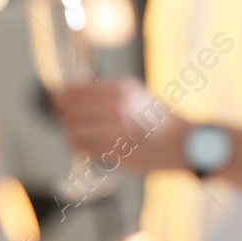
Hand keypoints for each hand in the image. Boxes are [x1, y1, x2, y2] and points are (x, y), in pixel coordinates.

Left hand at [53, 78, 185, 174]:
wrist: (184, 143)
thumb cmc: (160, 120)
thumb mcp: (137, 95)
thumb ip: (107, 94)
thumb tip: (72, 95)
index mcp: (120, 89)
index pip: (73, 91)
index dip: (61, 96)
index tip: (57, 100)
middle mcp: (115, 107)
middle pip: (69, 111)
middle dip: (65, 116)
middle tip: (66, 119)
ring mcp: (113, 130)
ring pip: (72, 131)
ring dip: (71, 133)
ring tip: (76, 135)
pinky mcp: (113, 151)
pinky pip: (83, 148)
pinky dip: (80, 147)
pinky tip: (87, 146)